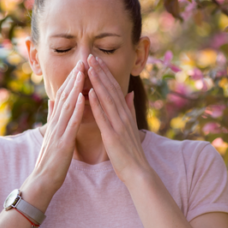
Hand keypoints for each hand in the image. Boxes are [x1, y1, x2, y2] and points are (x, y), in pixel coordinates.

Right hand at [21, 60, 84, 194]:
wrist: (43, 178)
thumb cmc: (50, 156)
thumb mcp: (51, 132)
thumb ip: (52, 115)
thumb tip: (52, 99)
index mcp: (56, 120)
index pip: (64, 96)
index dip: (71, 80)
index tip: (79, 66)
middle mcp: (56, 122)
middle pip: (65, 96)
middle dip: (73, 78)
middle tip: (81, 61)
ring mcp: (58, 131)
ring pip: (67, 105)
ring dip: (74, 88)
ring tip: (81, 72)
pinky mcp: (63, 142)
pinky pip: (71, 123)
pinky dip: (76, 109)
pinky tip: (82, 97)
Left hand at [87, 54, 150, 183]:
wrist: (137, 170)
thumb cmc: (130, 148)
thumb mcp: (131, 124)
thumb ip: (129, 107)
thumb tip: (128, 92)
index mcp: (125, 111)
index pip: (114, 88)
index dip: (105, 73)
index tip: (97, 60)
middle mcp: (123, 114)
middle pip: (110, 89)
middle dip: (100, 71)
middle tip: (90, 56)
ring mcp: (118, 124)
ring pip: (107, 98)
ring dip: (98, 82)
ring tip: (89, 67)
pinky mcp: (112, 135)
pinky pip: (103, 117)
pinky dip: (97, 104)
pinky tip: (90, 92)